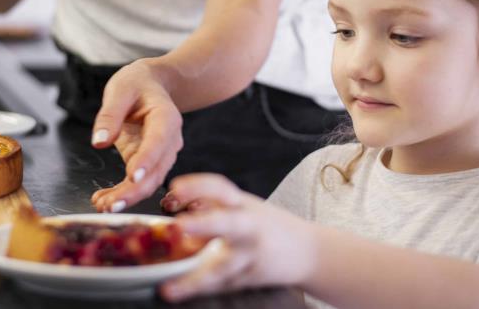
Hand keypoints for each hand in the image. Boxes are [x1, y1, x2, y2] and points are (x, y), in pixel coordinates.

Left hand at [90, 59, 183, 212]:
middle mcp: (169, 140)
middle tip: (111, 205)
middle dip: (134, 190)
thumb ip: (110, 114)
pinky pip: (138, 182)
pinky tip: (103, 199)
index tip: (133, 176)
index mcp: (166, 118)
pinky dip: (122, 193)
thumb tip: (100, 142)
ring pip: (149, 182)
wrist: (151, 85)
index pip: (159, 141)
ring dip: (128, 197)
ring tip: (103, 205)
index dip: (147, 159)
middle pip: (156, 170)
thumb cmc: (137, 84)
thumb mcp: (120, 89)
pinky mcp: (148, 162)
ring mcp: (161, 154)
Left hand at [159, 174, 316, 301]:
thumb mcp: (244, 206)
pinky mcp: (250, 278)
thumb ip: (213, 204)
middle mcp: (249, 228)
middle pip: (228, 224)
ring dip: (196, 278)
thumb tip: (172, 201)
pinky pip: (220, 286)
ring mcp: (251, 256)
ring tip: (169, 287)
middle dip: (204, 224)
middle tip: (179, 225)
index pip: (220, 189)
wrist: (309, 252)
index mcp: (243, 205)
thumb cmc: (268, 225)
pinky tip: (173, 292)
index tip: (174, 188)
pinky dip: (196, 289)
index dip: (197, 186)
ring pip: (223, 268)